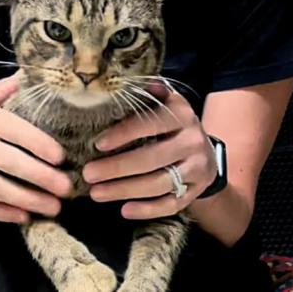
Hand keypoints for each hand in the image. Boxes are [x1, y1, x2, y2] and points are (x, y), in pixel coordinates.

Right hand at [0, 74, 71, 222]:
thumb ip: (4, 89)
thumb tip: (36, 77)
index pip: (9, 128)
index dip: (37, 143)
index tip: (60, 156)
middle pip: (4, 161)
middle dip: (39, 176)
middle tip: (65, 186)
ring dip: (25, 200)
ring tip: (52, 206)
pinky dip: (0, 213)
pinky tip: (22, 215)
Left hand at [83, 82, 216, 219]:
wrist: (205, 151)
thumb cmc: (169, 125)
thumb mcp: (163, 104)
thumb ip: (146, 96)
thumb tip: (127, 82)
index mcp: (181, 116)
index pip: (151, 123)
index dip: (124, 133)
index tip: (97, 144)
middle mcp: (193, 142)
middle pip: (152, 158)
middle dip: (117, 168)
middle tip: (88, 174)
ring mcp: (197, 169)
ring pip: (159, 184)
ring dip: (124, 190)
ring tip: (96, 193)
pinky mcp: (195, 191)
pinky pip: (172, 204)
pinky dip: (148, 210)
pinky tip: (124, 210)